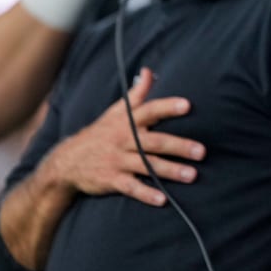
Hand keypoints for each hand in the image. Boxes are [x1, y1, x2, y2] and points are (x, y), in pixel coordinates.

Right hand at [45, 68, 205, 205]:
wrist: (68, 161)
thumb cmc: (101, 133)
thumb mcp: (116, 111)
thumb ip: (137, 94)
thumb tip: (148, 71)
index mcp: (127, 121)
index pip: (150, 110)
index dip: (168, 107)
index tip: (187, 105)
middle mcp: (124, 139)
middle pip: (155, 142)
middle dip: (179, 146)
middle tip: (202, 151)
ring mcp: (117, 160)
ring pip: (147, 165)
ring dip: (170, 170)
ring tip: (191, 175)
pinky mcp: (111, 179)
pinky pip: (131, 187)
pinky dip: (146, 193)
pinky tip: (162, 199)